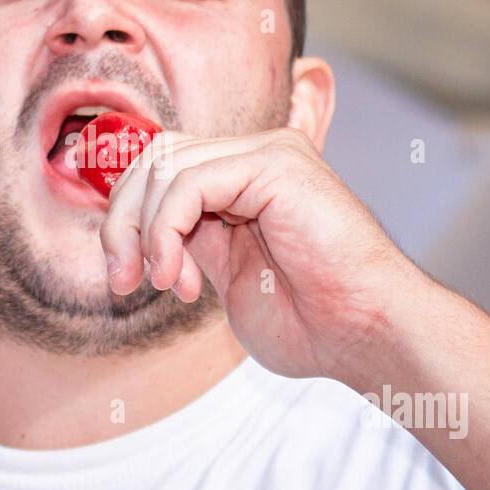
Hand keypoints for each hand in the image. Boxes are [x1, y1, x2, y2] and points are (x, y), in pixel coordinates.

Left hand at [94, 126, 415, 380]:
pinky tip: (182, 276)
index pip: (158, 167)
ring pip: (164, 165)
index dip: (128, 218)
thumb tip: (137, 233)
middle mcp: (256, 156)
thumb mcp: (226, 277)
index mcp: (244, 181)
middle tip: (126, 281)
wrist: (367, 335)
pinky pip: (189, 181)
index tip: (130, 279)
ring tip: (166, 284)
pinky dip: (166, 229)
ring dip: (143, 232)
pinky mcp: (275, 163)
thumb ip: (189, 243)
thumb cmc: (312, 323)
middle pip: (153, 157)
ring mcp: (268, 153)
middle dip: (122, 222)